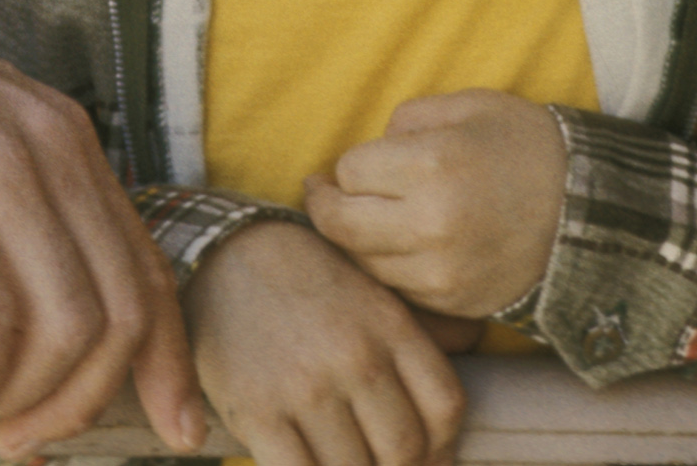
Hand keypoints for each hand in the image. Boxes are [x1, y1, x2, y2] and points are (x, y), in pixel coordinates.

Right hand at [0, 0, 204, 456]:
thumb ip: (12, 194)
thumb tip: (43, 304)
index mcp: (61, 132)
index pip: (148, 268)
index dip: (167, 362)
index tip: (171, 428)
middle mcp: (45, 143)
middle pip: (121, 312)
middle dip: (85, 401)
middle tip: (27, 440)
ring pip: (66, 327)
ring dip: (25, 399)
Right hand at [184, 221, 465, 465]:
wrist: (222, 252)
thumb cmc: (304, 277)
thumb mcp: (370, 289)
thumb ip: (422, 328)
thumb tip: (474, 347)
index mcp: (389, 326)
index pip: (446, 408)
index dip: (444, 447)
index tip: (426, 457)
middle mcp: (355, 358)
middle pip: (405, 450)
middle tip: (377, 463)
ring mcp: (306, 387)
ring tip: (340, 460)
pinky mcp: (258, 410)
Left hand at [304, 91, 567, 319]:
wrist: (596, 212)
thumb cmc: (527, 147)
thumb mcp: (466, 108)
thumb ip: (405, 121)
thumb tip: (366, 153)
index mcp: (432, 166)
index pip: (349, 172)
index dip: (349, 166)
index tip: (356, 164)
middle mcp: (431, 224)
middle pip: (341, 225)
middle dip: (326, 207)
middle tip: (322, 192)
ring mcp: (444, 271)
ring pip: (363, 262)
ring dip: (356, 240)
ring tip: (365, 218)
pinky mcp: (457, 302)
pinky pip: (398, 288)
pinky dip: (389, 268)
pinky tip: (401, 246)